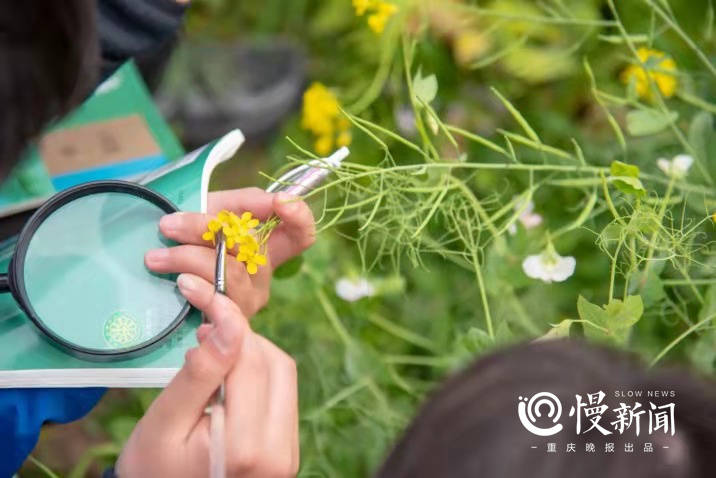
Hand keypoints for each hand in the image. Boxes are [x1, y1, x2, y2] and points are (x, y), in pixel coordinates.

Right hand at [116, 273, 298, 476]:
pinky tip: (227, 374)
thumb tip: (229, 323)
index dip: (229, 319)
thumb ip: (200, 374)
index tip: (204, 293)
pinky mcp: (286, 451)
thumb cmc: (152, 470)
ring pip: (283, 375)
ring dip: (251, 352)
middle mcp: (279, 453)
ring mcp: (287, 455)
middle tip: (205, 326)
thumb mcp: (164, 423)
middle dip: (242, 336)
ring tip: (212, 350)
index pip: (250, 359)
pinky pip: (281, 395)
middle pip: (275, 364)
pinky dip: (257, 374)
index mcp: (246, 447)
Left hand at [145, 188, 314, 316]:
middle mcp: (263, 275)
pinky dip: (197, 289)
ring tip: (155, 257)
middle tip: (168, 225)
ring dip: (188, 259)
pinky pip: (218, 301)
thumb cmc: (191, 235)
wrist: (155, 268)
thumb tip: (274, 200)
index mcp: (267, 246)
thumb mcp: (217, 208)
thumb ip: (246, 202)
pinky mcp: (228, 322)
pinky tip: (179, 284)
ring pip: (231, 273)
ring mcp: (249, 300)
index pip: (301, 234)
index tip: (281, 202)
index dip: (300, 218)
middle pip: (253, 248)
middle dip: (207, 230)